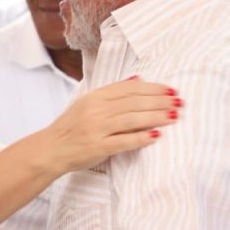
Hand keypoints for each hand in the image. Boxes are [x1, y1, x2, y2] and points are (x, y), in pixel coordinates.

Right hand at [43, 78, 179, 174]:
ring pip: (132, 119)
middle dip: (160, 102)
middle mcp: (96, 110)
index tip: (170, 90)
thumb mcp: (87, 103)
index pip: (130, 88)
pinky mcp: (97, 147)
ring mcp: (96, 129)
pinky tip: (156, 136)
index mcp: (95, 96)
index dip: (153, 88)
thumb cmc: (71, 127)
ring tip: (173, 117)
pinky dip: (141, 138)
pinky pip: (123, 141)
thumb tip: (137, 80)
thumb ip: (112, 93)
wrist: (50, 149)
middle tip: (179, 102)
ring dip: (156, 117)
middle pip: (134, 102)